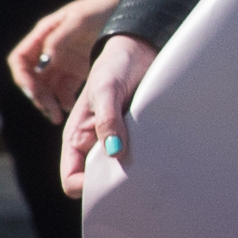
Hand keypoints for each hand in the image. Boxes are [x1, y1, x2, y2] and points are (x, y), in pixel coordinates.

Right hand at [7, 0, 122, 119]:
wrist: (126, 8)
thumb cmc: (100, 9)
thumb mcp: (79, 20)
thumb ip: (60, 39)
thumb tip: (44, 61)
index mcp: (43, 35)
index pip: (20, 61)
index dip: (23, 78)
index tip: (34, 92)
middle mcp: (48, 50)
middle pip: (32, 78)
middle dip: (37, 96)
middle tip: (51, 111)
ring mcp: (63, 61)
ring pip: (47, 86)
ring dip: (49, 102)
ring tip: (58, 117)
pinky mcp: (78, 70)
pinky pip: (65, 89)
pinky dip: (64, 100)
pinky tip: (71, 109)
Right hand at [59, 35, 149, 197]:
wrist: (140, 50)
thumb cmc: (116, 66)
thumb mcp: (107, 90)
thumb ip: (107, 120)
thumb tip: (114, 152)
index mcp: (76, 138)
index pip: (73, 179)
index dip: (88, 187)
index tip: (113, 183)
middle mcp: (94, 143)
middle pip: (98, 182)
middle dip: (114, 185)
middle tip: (140, 182)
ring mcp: (116, 141)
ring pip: (120, 172)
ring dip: (135, 173)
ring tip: (155, 169)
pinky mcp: (136, 136)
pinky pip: (140, 158)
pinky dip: (149, 161)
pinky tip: (164, 158)